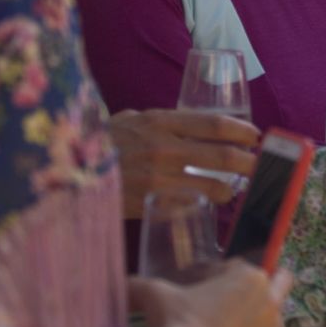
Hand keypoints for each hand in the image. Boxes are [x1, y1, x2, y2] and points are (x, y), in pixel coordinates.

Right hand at [110, 109, 259, 213]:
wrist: (67, 170)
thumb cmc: (102, 141)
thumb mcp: (132, 119)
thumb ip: (162, 121)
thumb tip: (193, 123)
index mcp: (160, 122)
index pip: (214, 124)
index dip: (241, 131)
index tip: (255, 136)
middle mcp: (164, 148)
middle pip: (223, 156)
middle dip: (249, 163)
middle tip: (258, 166)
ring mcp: (158, 179)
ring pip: (212, 187)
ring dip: (230, 189)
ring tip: (234, 189)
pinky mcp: (151, 204)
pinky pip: (188, 207)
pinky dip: (202, 206)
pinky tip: (206, 205)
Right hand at [133, 262, 291, 326]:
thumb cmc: (176, 325)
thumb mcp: (156, 295)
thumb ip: (141, 284)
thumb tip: (124, 283)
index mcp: (251, 279)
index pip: (237, 266)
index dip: (218, 274)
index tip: (201, 284)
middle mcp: (269, 304)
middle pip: (279, 282)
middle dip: (259, 286)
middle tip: (232, 296)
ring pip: (271, 319)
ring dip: (254, 318)